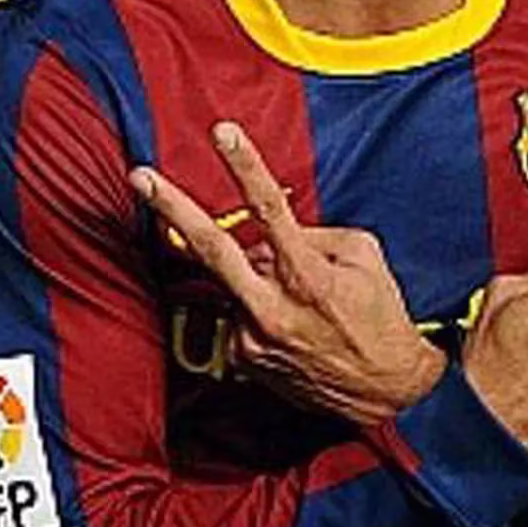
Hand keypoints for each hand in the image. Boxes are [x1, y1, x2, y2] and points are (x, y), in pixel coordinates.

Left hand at [130, 122, 444, 425]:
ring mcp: (252, 336)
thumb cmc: (382, 319)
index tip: (223, 133)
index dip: (245, 166)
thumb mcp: (365, 259)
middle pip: (210, 248)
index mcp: (306, 274)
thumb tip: (275, 231)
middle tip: (139, 176)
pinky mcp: (244, 360)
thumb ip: (316, 234)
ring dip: (255, 276)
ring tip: (305, 302)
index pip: (269, 208)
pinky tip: (295, 325)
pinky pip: (241, 313)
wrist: (388, 393)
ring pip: (234, 281)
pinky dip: (260, 306)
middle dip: (171, 207)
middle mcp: (272, 307)